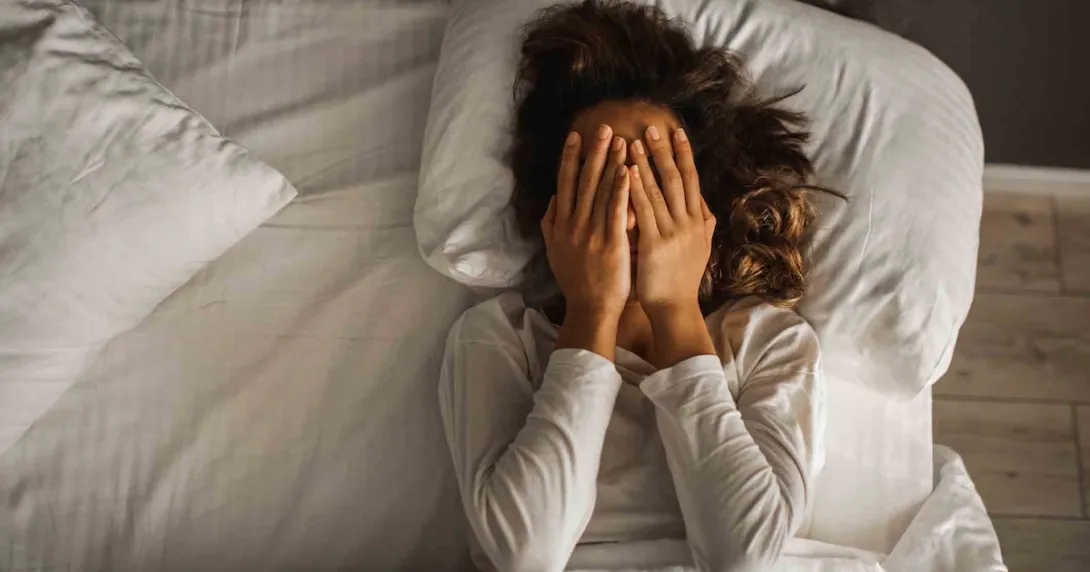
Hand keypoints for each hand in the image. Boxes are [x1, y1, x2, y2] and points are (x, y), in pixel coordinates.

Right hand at [542, 125, 631, 317]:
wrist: (590, 309)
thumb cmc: (576, 282)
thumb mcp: (555, 252)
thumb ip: (551, 225)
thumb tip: (553, 201)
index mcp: (562, 225)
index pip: (565, 184)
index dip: (570, 158)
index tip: (576, 136)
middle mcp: (574, 225)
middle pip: (583, 181)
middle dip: (594, 152)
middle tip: (603, 127)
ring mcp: (592, 234)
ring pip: (601, 192)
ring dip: (611, 164)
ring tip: (620, 140)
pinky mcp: (611, 244)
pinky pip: (616, 212)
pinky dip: (621, 190)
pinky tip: (628, 171)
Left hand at [628, 126, 716, 315]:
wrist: (675, 308)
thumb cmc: (682, 280)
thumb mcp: (700, 248)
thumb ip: (703, 225)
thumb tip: (704, 205)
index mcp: (698, 221)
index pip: (692, 180)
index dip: (684, 155)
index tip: (676, 132)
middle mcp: (689, 222)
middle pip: (677, 178)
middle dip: (664, 151)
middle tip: (652, 127)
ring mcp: (674, 232)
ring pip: (660, 190)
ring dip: (646, 164)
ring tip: (633, 142)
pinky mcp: (656, 244)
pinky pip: (645, 210)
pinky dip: (636, 189)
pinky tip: (627, 172)